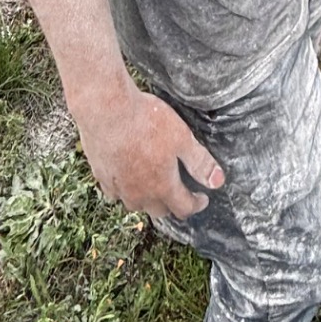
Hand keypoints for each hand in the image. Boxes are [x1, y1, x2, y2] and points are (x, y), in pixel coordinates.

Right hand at [75, 86, 223, 220]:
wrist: (107, 110)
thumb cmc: (146, 122)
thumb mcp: (182, 138)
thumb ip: (200, 163)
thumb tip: (218, 182)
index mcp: (163, 187)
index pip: (184, 208)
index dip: (196, 204)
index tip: (203, 198)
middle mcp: (140, 194)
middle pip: (160, 211)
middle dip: (173, 204)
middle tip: (180, 193)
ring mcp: (118, 187)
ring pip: (136, 204)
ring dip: (148, 200)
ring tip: (154, 188)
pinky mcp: (101, 176)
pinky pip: (115, 194)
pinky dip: (124, 191)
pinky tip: (126, 180)